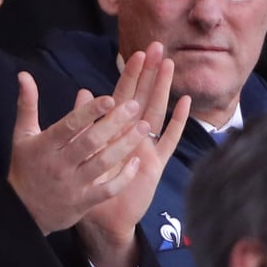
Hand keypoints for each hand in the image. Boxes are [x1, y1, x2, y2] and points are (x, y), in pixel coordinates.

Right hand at [7, 72, 152, 237]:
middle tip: (134, 106)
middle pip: (90, 142)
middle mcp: (60, 164)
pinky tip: (137, 162)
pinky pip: (108, 189)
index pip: (69, 125)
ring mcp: (73, 184)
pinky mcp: (84, 202)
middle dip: (114, 123)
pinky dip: (123, 177)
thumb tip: (24, 74)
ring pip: (103, 163)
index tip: (109, 98)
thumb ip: (27, 104)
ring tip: (144, 127)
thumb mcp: (22, 134)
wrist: (23, 212)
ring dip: (125, 145)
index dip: (89, 112)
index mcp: (45, 145)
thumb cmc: (25, 166)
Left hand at [76, 42, 191, 266]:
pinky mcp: (155, 165)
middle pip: (143, 97)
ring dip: (163, 89)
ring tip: (169, 66)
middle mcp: (132, 135)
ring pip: (156, 113)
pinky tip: (184, 103)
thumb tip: (82, 91)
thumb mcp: (83, 150)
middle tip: (158, 47)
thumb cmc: (91, 184)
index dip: (129, 74)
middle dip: (149, 73)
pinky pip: (167, 141)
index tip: (137, 51)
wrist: (104, 219)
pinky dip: (176, 122)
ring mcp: (146, 148)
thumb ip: (83, 122)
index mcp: (114, 130)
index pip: (123, 95)